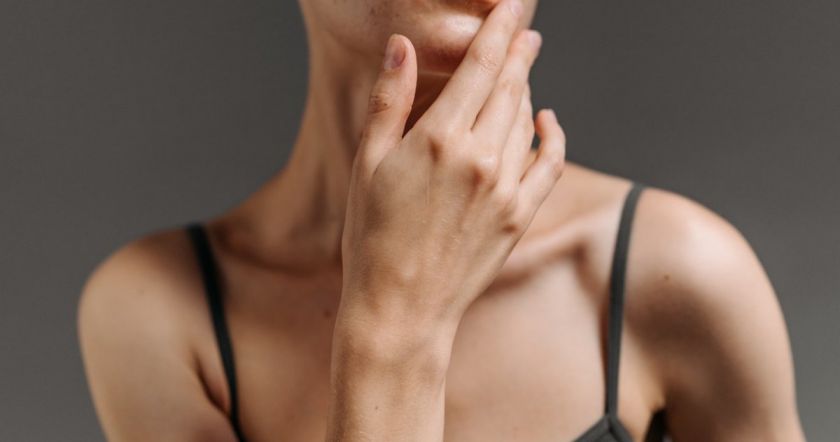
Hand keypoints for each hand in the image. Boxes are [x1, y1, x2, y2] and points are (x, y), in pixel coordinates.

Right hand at [339, 0, 565, 336]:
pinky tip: (548, 121)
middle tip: (524, 30)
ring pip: (526, 120)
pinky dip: (553, 137)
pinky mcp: (519, 216)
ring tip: (522, 71)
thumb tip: (401, 45)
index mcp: (439, 138)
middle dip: (518, 53)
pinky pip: (549, 164)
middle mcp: (480, 157)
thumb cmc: (371, 237)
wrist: (400, 306)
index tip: (509, 8)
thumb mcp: (368, 163)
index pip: (480, 67)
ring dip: (526, 89)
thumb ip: (389, 100)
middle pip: (510, 87)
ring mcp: (505, 188)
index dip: (498, 31)